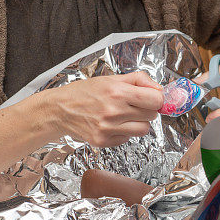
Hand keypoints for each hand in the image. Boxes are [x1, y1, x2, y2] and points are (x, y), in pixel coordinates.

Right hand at [44, 72, 163, 146]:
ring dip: (139, 123)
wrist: (59, 109)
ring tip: (125, 116)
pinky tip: (113, 124)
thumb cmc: (85, 92)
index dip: (156, 99)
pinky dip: (125, 132)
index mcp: (117, 92)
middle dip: (147, 110)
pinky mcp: (103, 141)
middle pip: (152, 115)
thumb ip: (140, 80)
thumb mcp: (113, 78)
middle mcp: (113, 111)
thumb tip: (160, 89)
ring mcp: (108, 128)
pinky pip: (128, 139)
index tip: (151, 98)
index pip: (156, 100)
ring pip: (144, 130)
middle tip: (134, 106)